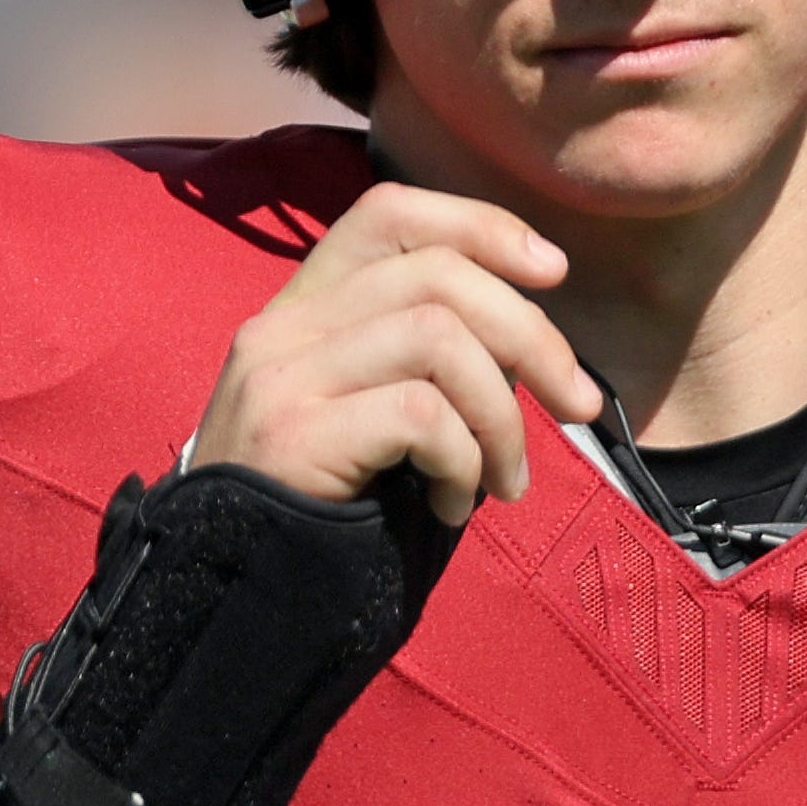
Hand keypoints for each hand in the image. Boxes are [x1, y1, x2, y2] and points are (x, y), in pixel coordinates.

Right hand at [188, 185, 605, 523]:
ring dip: (503, 415)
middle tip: (577, 404)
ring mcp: (282, 375)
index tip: (552, 270)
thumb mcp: (371, 411)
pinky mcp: (293, 433)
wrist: (229, 591)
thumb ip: (429, 360)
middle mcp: (284, 325)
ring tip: (504, 480)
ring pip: (438, 337)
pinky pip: (420, 415)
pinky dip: (463, 461)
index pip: (390, 214)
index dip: (481, 226)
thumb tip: (534, 344)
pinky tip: (453, 505)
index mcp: (304, 307)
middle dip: (533, 335)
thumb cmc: (324, 505)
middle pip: (438, 273)